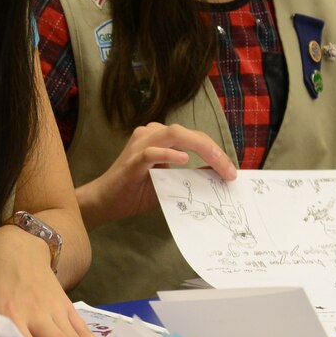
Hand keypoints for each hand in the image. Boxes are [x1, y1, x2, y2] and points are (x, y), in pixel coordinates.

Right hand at [78, 122, 236, 227]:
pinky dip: (169, 155)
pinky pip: (151, 152)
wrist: (104, 202)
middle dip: (213, 150)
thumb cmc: (134, 192)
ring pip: (173, 135)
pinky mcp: (132, 160)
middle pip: (188, 133)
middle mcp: (150, 135)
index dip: (215, 152)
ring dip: (199, 148)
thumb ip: (189, 176)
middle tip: (230, 171)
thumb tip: (217, 176)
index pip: (194, 138)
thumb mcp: (169, 183)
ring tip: (217, 163)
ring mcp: (139, 145)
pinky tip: (185, 160)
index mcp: (159, 138)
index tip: (231, 172)